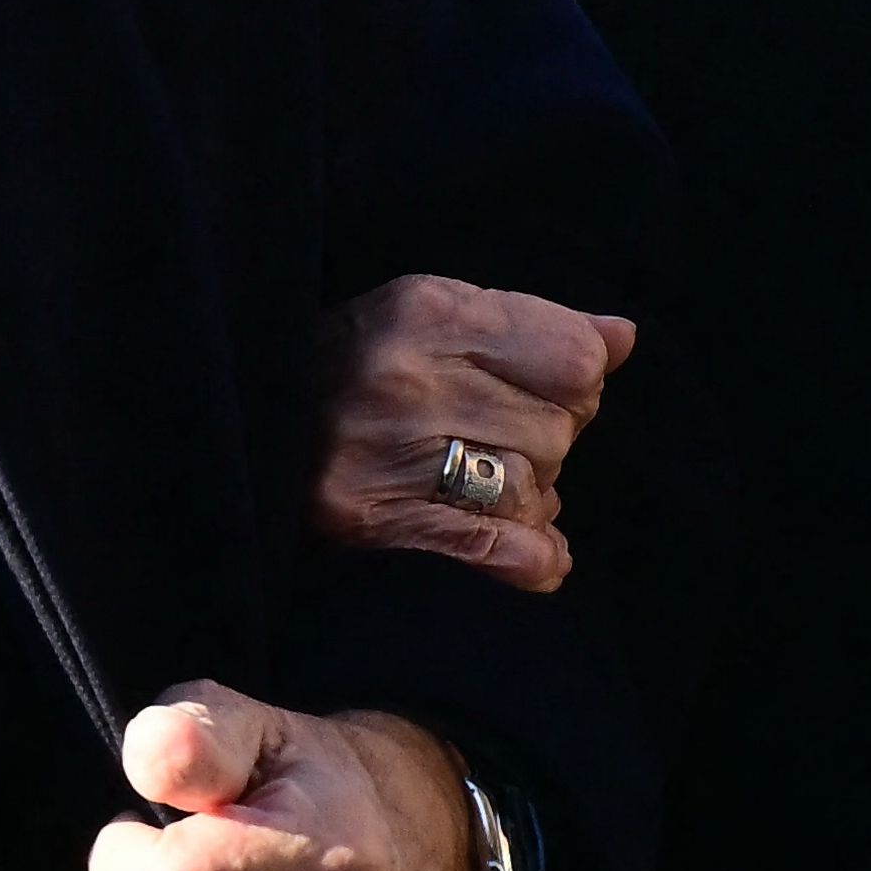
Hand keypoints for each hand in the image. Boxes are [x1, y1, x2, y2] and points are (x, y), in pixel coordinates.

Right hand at [311, 275, 630, 593]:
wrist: (248, 421)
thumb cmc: (358, 368)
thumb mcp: (436, 319)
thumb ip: (533, 325)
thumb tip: (622, 338)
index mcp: (425, 313)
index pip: (575, 361)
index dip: (575, 384)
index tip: (538, 391)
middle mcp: (404, 381)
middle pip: (558, 430)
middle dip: (545, 442)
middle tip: (496, 444)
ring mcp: (383, 456)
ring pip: (532, 490)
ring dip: (527, 500)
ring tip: (482, 487)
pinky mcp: (372, 524)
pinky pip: (499, 551)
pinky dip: (527, 557)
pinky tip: (524, 552)